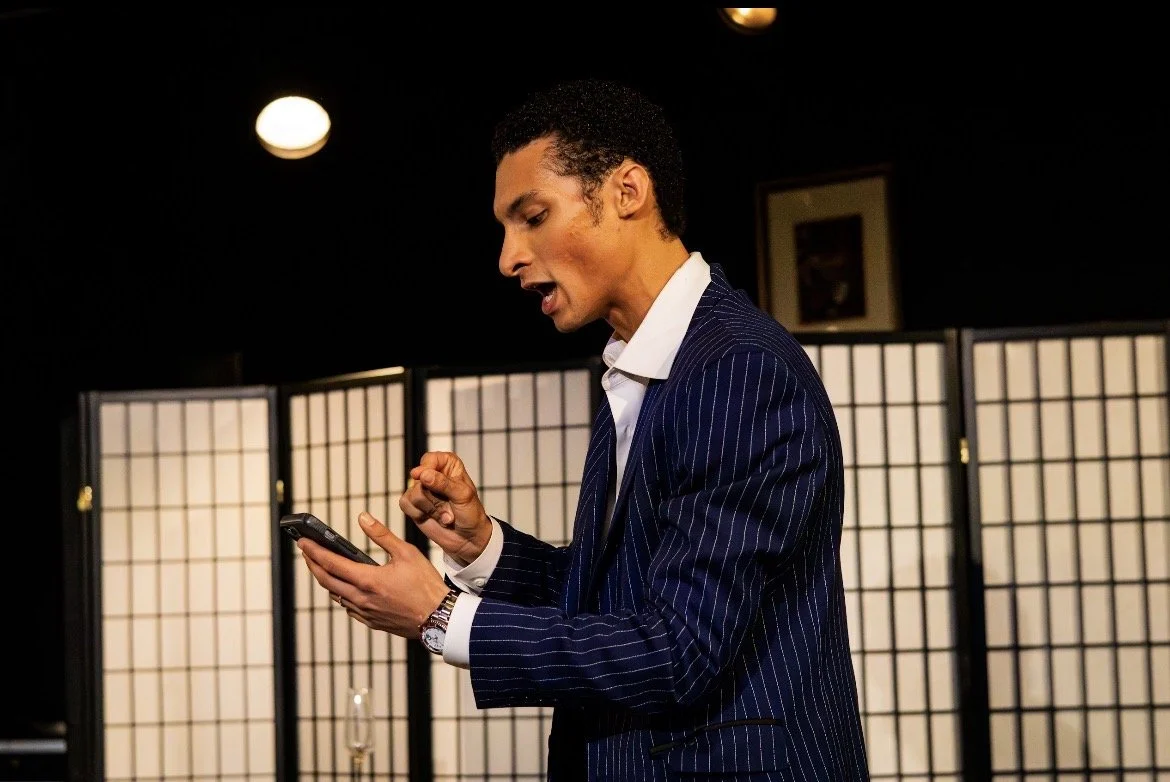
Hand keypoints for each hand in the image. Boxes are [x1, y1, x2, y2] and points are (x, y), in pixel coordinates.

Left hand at [298, 511, 451, 637]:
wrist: (439, 618)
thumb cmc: (426, 585)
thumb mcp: (407, 553)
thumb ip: (382, 535)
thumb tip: (363, 518)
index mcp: (368, 580)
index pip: (331, 564)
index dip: (314, 551)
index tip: (302, 542)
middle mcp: (361, 599)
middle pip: (326, 581)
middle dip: (313, 565)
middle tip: (306, 552)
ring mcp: (365, 613)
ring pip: (336, 595)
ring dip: (326, 580)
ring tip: (323, 567)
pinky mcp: (371, 622)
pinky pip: (348, 607)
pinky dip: (341, 595)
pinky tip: (345, 588)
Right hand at [399, 451, 491, 565]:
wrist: (468, 538)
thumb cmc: (471, 513)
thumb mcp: (462, 495)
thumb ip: (443, 483)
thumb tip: (423, 475)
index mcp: (448, 465)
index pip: (430, 459)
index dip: (427, 469)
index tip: (427, 479)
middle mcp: (433, 474)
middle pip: (420, 479)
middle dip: (435, 498)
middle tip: (450, 506)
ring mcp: (421, 489)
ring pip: (413, 494)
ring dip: (432, 509)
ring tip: (446, 514)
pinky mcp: (413, 505)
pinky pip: (406, 504)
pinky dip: (421, 515)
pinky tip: (435, 518)